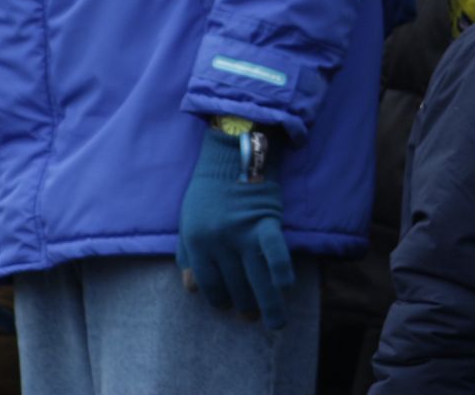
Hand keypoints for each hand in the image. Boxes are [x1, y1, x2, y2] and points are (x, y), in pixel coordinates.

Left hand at [177, 122, 295, 328]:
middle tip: (252, 316)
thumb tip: (190, 288)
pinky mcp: (266, 220)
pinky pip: (275, 251)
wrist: (233, 150)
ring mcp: (242, 232)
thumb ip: (187, 254)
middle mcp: (218, 242)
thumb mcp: (188, 219)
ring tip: (275, 323)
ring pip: (256, 277)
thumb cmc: (208, 186)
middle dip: (244, 304)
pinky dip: (281, 270)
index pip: (208, 283)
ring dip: (267, 303)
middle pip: (234, 284)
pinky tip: (287, 287)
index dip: (218, 299)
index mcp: (196, 241)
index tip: (228, 307)